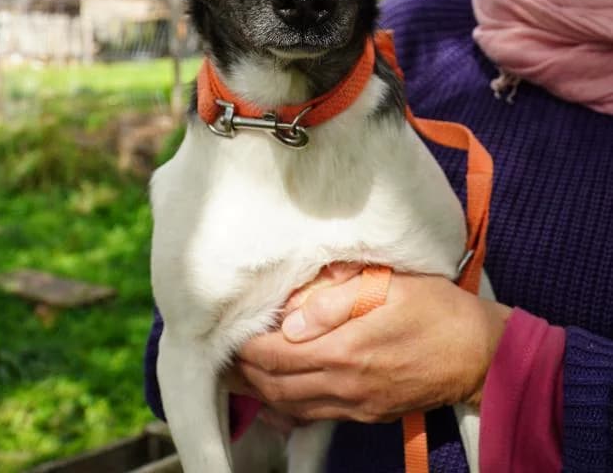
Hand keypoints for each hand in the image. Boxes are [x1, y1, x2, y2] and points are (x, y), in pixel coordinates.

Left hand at [231, 269, 510, 424]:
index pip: (274, 355)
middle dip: (243, 371)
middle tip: (222, 350)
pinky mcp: (368, 412)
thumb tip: (291, 318)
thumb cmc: (436, 308)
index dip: (245, 346)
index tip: (229, 328)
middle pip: (275, 386)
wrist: (480, 353)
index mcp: (346, 349)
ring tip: (239, 371)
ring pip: (291, 406)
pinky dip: (287, 406)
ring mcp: (357, 403)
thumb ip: (336, 299)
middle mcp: (345, 384)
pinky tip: (275, 394)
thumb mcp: (389, 287)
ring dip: (259, 390)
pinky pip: (315, 416)